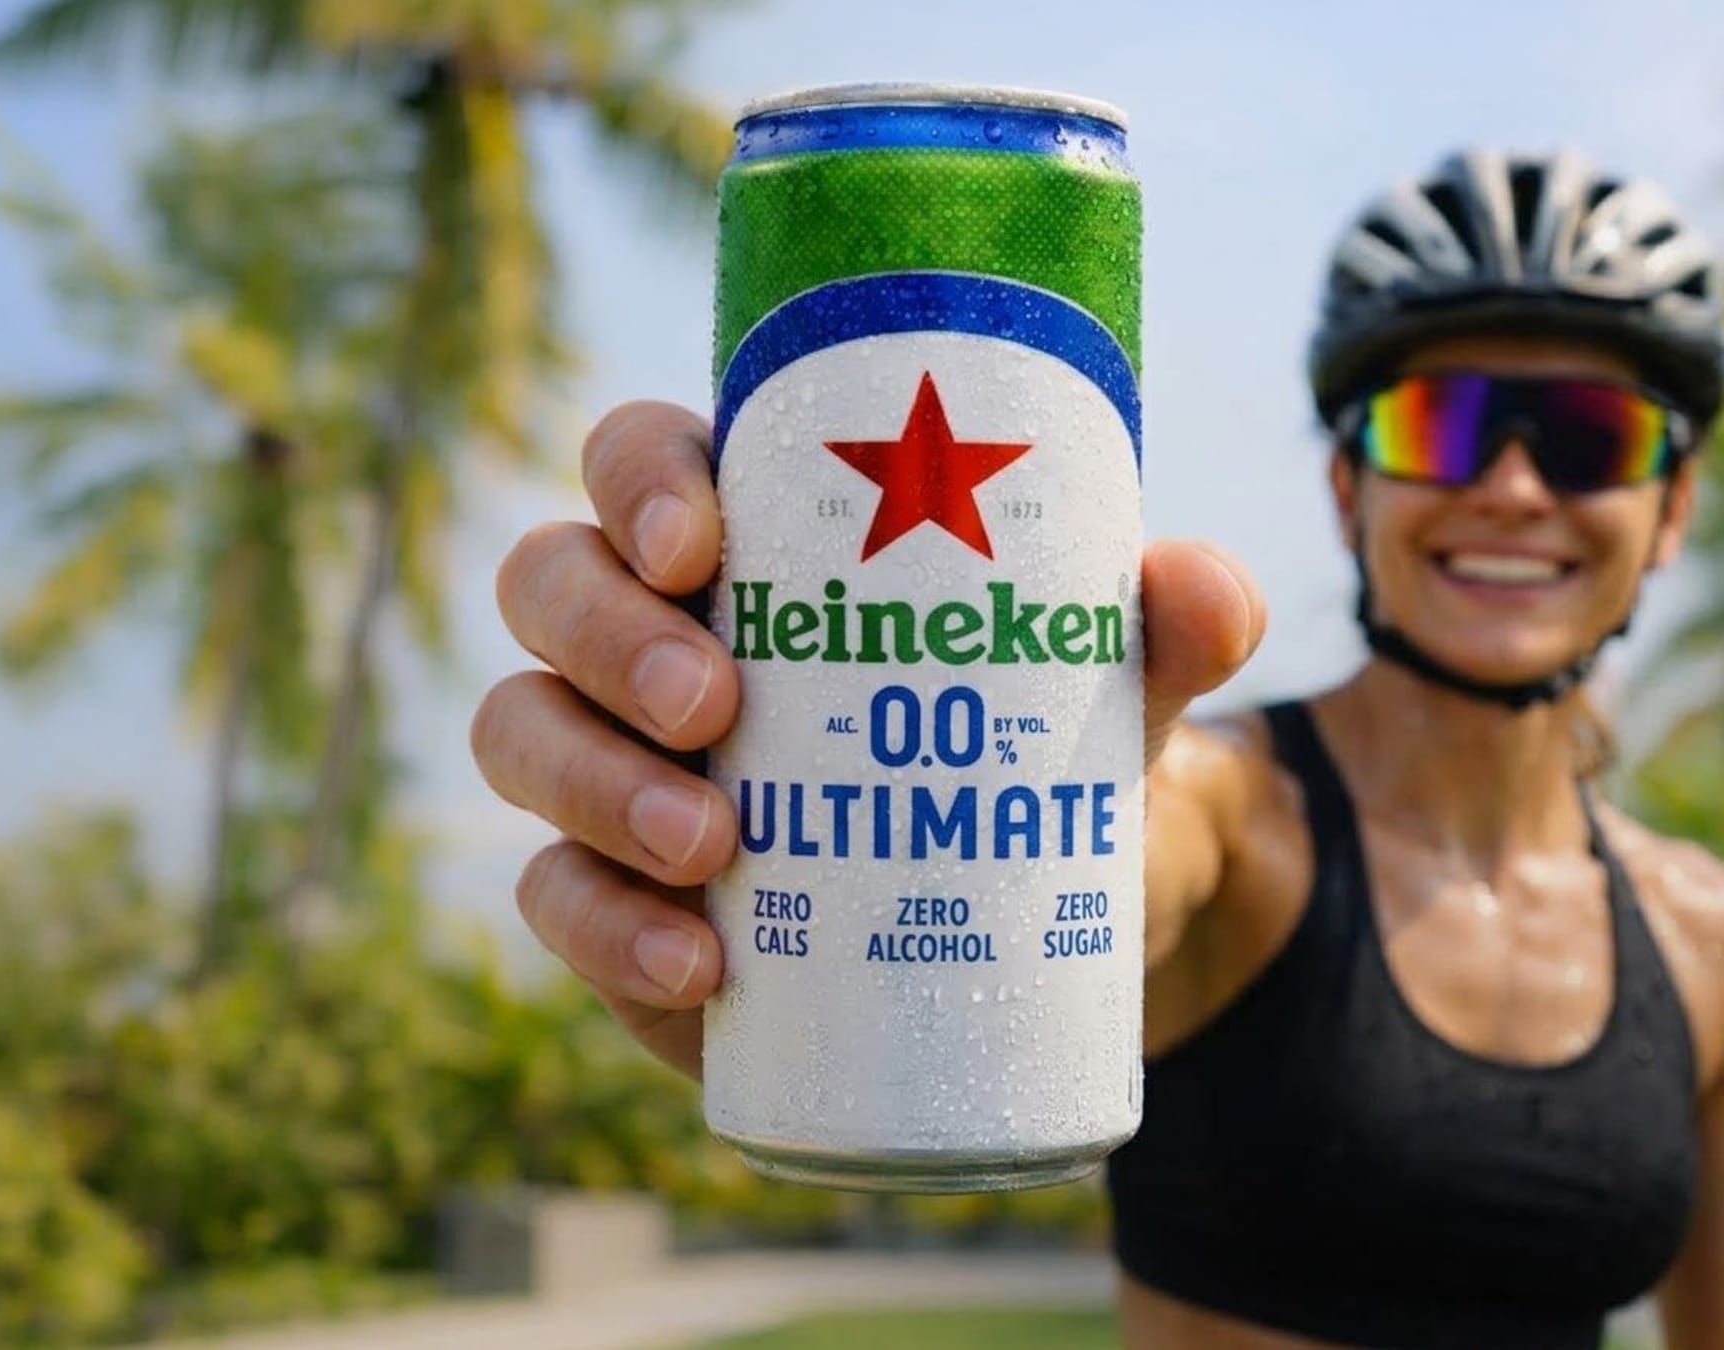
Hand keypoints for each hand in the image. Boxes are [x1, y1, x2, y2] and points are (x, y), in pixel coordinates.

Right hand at [471, 401, 1264, 1079]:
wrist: (1033, 924)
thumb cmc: (1036, 745)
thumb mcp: (1112, 682)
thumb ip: (1174, 623)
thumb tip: (1202, 585)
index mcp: (751, 540)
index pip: (640, 461)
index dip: (637, 478)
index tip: (702, 542)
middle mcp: (653, 634)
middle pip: (549, 584)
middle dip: (608, 636)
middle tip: (716, 704)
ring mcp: (616, 764)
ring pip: (521, 732)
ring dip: (593, 783)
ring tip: (713, 846)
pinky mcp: (617, 895)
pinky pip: (555, 896)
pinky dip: (606, 928)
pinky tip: (696, 966)